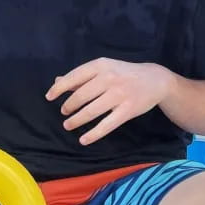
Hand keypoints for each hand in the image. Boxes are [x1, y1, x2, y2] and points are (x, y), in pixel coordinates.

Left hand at [46, 58, 172, 145]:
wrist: (155, 80)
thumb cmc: (124, 73)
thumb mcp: (104, 68)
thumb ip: (81, 76)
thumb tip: (57, 82)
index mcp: (100, 65)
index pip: (74, 77)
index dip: (59, 88)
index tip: (49, 98)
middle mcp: (109, 78)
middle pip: (80, 96)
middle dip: (68, 106)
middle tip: (64, 113)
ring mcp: (119, 95)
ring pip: (91, 111)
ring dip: (76, 120)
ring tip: (68, 125)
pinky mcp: (127, 110)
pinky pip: (106, 125)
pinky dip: (93, 134)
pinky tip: (83, 139)